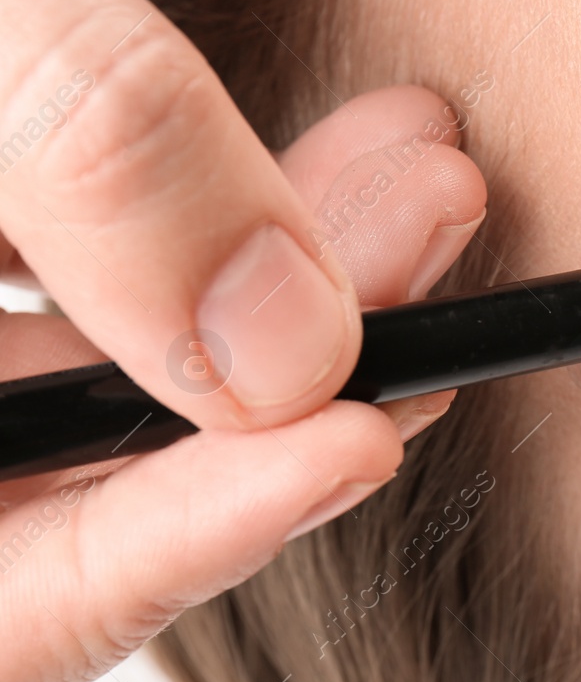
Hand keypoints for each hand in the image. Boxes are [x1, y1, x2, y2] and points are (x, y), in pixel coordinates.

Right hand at [0, 0, 486, 681]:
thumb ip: (82, 141)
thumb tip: (283, 352)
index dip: (175, 540)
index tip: (364, 438)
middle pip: (76, 473)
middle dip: (288, 373)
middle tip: (437, 241)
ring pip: (115, 368)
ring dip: (295, 279)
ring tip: (426, 168)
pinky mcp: (5, 216)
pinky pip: (110, 269)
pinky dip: (235, 213)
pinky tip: (351, 145)